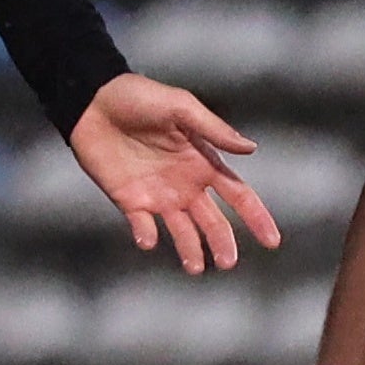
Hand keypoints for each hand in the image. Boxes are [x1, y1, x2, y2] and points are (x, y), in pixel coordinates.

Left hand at [69, 73, 283, 273]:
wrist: (92, 101)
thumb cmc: (139, 97)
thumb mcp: (181, 106)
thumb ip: (214, 130)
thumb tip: (251, 149)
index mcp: (203, 162)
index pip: (238, 195)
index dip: (256, 217)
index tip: (272, 241)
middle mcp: (185, 184)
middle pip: (212, 221)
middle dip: (222, 243)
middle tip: (227, 263)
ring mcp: (158, 195)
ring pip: (181, 231)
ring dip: (189, 249)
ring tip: (194, 268)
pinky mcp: (129, 200)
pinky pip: (142, 225)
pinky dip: (146, 235)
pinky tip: (148, 239)